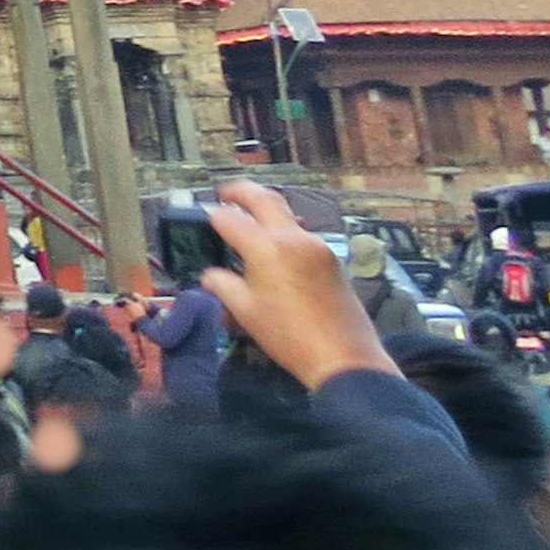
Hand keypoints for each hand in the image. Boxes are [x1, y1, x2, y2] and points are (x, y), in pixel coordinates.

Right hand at [201, 180, 388, 392]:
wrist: (344, 358)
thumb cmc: (288, 336)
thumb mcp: (246, 312)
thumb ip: (223, 286)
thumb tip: (212, 276)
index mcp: (266, 247)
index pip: (229, 219)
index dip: (213, 218)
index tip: (205, 220)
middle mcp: (293, 238)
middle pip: (265, 198)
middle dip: (241, 191)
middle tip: (225, 193)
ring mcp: (317, 247)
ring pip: (287, 216)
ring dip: (267, 213)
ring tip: (252, 225)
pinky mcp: (332, 260)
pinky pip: (302, 237)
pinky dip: (285, 235)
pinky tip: (278, 255)